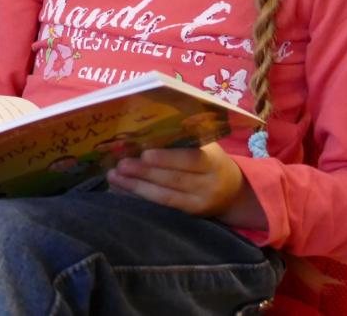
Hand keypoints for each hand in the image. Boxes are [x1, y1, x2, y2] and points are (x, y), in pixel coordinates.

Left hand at [106, 142, 263, 225]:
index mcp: (213, 162)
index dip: (167, 158)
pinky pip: (161, 208)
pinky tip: (121, 191)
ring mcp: (199, 204)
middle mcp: (209, 185)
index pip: (191, 160)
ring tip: (114, 177)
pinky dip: (139, 199)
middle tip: (120, 165)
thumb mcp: (204, 146)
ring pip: (165, 197)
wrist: (232, 191)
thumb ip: (182, 139)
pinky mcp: (189, 216)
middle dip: (144, 173)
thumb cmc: (209, 160)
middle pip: (174, 180)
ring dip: (136, 187)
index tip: (144, 154)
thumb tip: (143, 129)